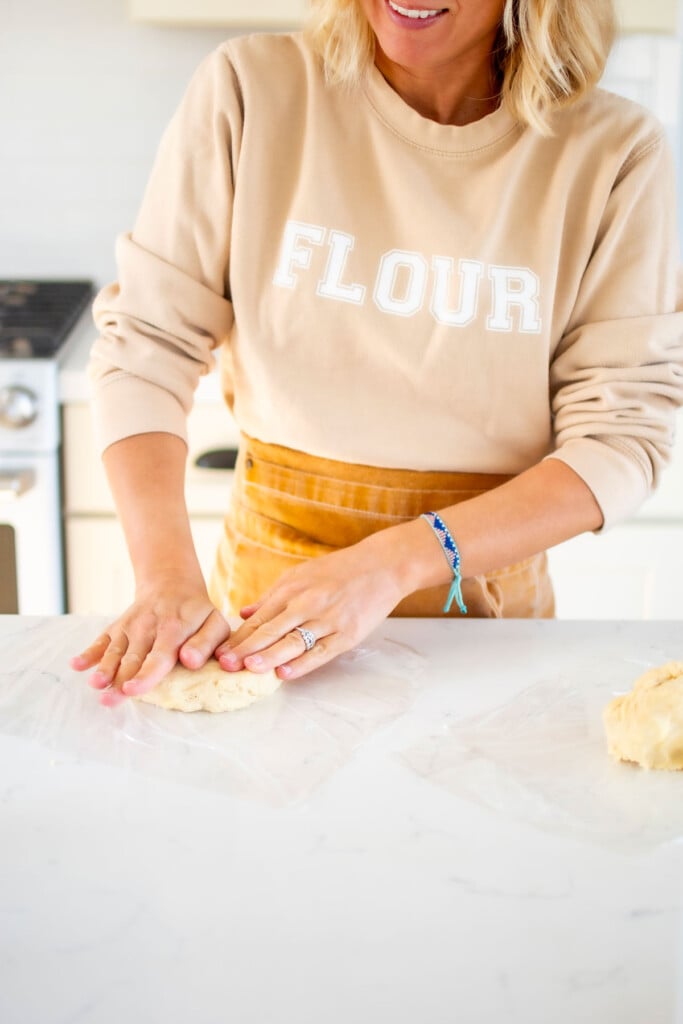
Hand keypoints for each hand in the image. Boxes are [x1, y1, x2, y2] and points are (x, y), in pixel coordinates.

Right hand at [70, 572, 230, 706]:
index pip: (159, 656)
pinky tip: (76, 665)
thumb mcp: (214, 623)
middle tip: (109, 701)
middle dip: (119, 681)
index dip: (145, 675)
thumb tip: (189, 661)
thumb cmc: (197, 613)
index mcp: (174, 629)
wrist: (171, 583)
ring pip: (114, 652)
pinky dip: (89, 652)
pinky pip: (101, 640)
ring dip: (103, 669)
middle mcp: (147, 627)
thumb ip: (206, 643)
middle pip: (132, 659)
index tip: (132, 690)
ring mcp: (129, 627)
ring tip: (95, 684)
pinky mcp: (117, 627)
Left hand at [214, 528, 411, 680]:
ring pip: (294, 641)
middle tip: (224, 665)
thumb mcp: (301, 574)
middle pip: (271, 630)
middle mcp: (307, 603)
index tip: (219, 652)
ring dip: (269, 656)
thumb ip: (272, 596)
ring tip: (248, 668)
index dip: (238, 636)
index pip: (259, 618)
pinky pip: (322, 651)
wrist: (382, 565)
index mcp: (292, 589)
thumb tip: (244, 613)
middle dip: (246, 648)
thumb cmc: (339, 570)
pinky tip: (285, 673)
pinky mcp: (348, 633)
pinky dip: (303, 664)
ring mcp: (328, 619)